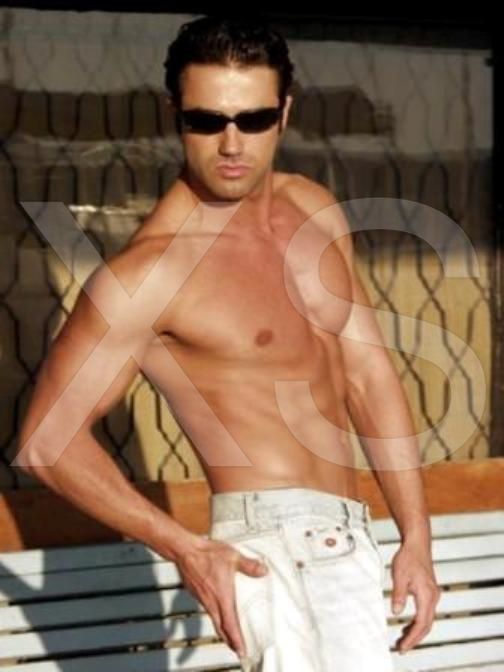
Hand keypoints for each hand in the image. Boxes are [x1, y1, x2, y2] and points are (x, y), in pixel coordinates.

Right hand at [174, 537, 268, 656]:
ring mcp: (203, 599)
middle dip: (229, 640)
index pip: (230, 625)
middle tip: (237, 649)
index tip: (241, 650)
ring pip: (214, 619)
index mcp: (222, 597)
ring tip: (229, 633)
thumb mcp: (233, 557)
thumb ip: (249, 565)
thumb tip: (263, 571)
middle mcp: (211, 602)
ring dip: (222, 629)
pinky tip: (217, 610)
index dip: (236, 639)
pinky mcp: (197, 593)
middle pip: (221, 628)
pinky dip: (214, 616)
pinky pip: (207, 609)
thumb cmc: (207, 554)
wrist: (185, 551)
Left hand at [390, 538, 440, 653]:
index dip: (412, 637)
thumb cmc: (409, 556)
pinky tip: (407, 624)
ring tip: (402, 638)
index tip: (403, 645)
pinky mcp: (429, 592)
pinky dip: (417, 622)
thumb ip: (399, 594)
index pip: (421, 623)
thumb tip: (396, 611)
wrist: (417, 544)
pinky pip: (425, 613)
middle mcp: (433, 597)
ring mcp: (433, 595)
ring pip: (426, 620)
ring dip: (415, 631)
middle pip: (426, 625)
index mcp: (427, 595)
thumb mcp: (399, 575)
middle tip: (402, 647)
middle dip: (414, 638)